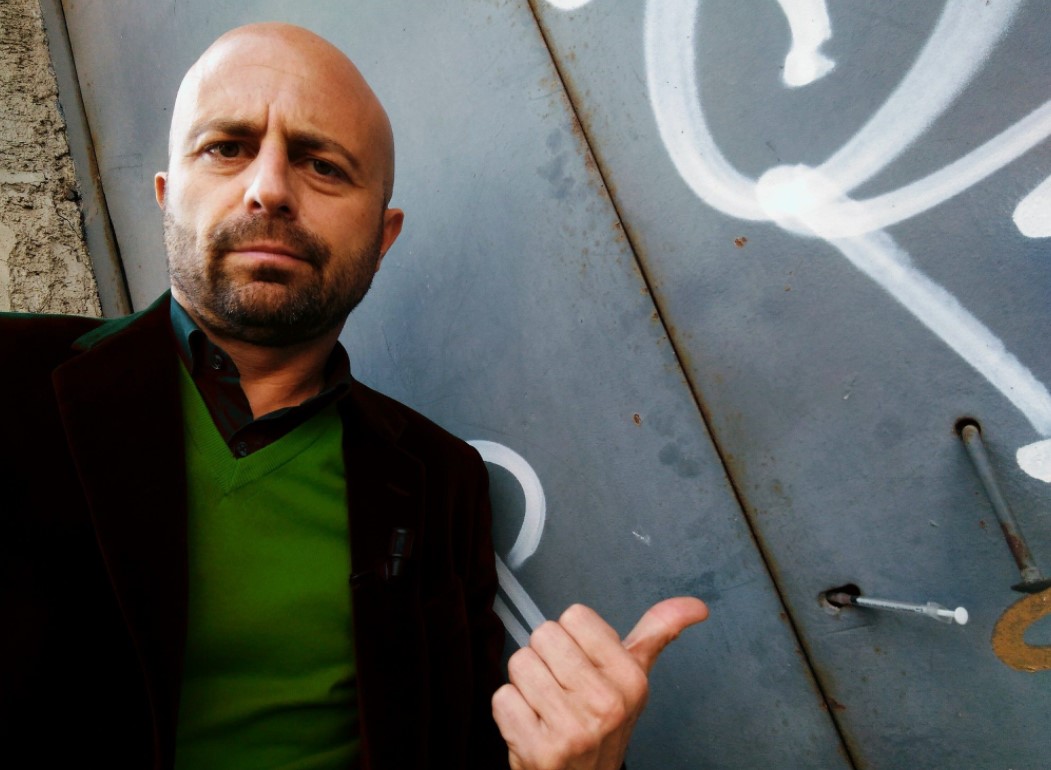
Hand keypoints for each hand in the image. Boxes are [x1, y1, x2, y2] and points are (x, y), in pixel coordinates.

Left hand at [491, 597, 707, 769]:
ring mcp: (573, 729)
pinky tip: (532, 726)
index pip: (574, 616)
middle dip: (546, 658)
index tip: (582, 664)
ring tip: (546, 707)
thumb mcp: (632, 679)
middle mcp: (606, 703)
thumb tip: (696, 606)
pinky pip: (502, 697)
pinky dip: (510, 711)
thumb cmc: (603, 725)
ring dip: (525, 685)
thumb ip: (656, 633)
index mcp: (630, 678)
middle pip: (544, 635)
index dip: (572, 638)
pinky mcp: (539, 749)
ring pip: (520, 663)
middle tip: (561, 688)